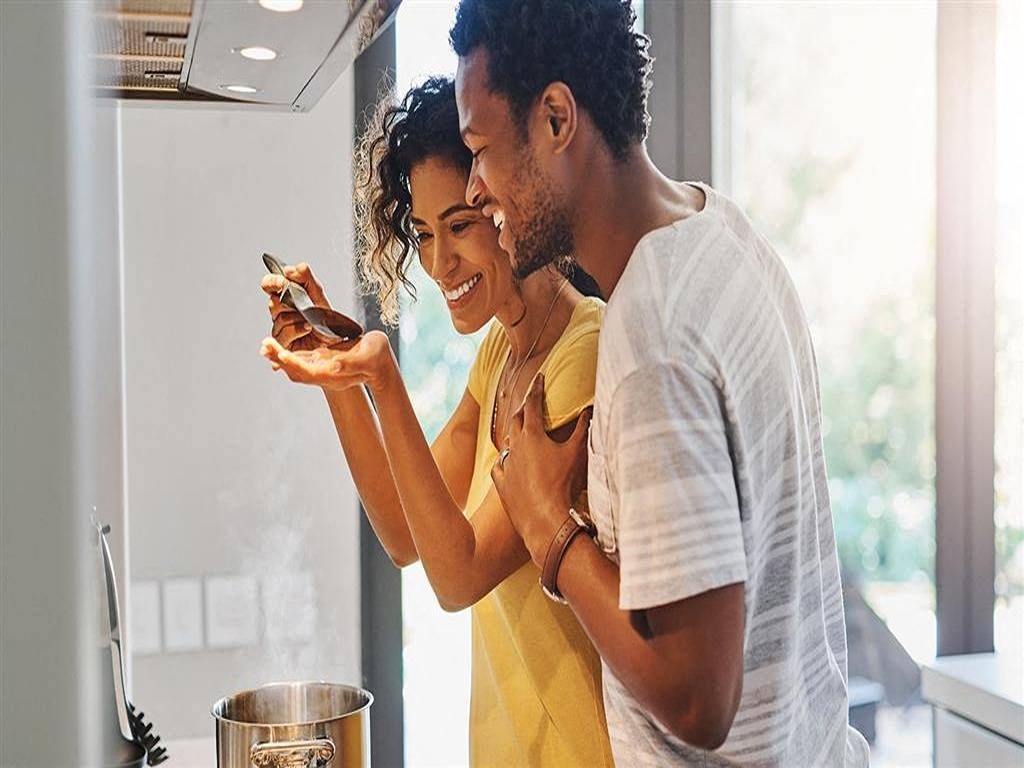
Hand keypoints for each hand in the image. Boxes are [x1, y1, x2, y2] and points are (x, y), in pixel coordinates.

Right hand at [260, 262, 336, 351]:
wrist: (335, 340)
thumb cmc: (326, 319)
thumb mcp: (319, 295)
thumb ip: (306, 278)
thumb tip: (292, 268)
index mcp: (284, 297)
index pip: (269, 285)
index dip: (272, 282)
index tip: (283, 282)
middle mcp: (279, 312)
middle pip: (273, 302)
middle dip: (291, 302)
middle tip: (304, 304)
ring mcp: (279, 329)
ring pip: (280, 318)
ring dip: (299, 318)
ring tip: (311, 320)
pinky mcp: (282, 344)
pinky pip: (285, 333)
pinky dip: (298, 329)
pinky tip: (308, 329)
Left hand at [260, 330, 395, 392]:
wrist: (382, 363)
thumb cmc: (378, 359)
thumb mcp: (369, 358)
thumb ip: (352, 363)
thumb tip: (334, 365)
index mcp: (334, 375)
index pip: (308, 372)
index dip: (293, 364)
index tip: (280, 353)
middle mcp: (324, 374)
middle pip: (296, 370)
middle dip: (279, 358)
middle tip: (265, 345)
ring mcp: (321, 368)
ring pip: (295, 365)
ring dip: (279, 355)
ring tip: (265, 345)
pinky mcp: (321, 360)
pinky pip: (299, 359)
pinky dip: (286, 353)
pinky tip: (276, 345)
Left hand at [490, 374, 591, 566]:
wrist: (544, 518)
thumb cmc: (563, 483)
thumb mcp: (577, 452)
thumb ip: (583, 428)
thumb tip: (589, 409)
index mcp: (532, 434)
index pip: (533, 403)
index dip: (537, 388)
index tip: (540, 376)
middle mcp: (515, 445)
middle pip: (517, 419)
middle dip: (524, 408)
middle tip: (530, 402)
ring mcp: (506, 465)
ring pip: (507, 443)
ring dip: (514, 435)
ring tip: (520, 432)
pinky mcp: (501, 484)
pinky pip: (499, 466)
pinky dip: (504, 460)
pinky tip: (507, 462)